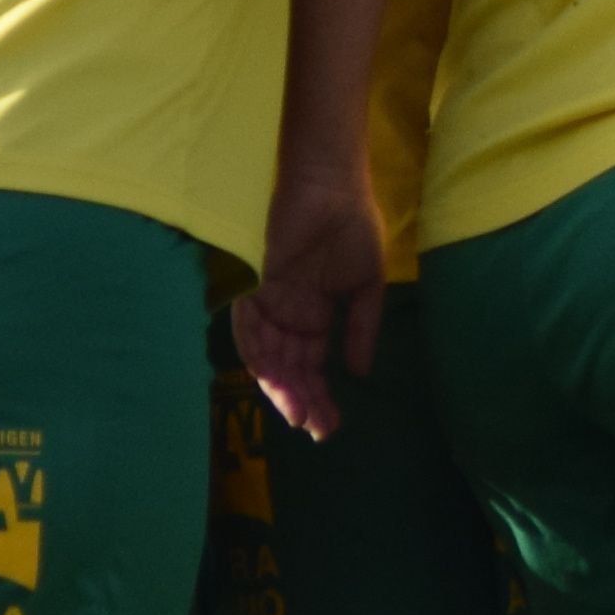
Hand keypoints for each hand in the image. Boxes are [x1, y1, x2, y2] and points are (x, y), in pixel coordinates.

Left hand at [232, 165, 391, 438]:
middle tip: (316, 429)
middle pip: (288, 369)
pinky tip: (275, 378)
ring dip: (281, 386)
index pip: (312, 367)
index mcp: (315, 317)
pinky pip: (247, 327)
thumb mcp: (367, 285)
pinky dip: (258, 354)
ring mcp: (270, 302)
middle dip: (301, 400)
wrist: (333, 185)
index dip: (320, 397)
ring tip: (298, 413)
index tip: (331, 427)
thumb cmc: (353, 226)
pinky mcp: (255, 284)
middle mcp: (289, 315)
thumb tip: (359, 374)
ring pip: (267, 356)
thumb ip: (361, 329)